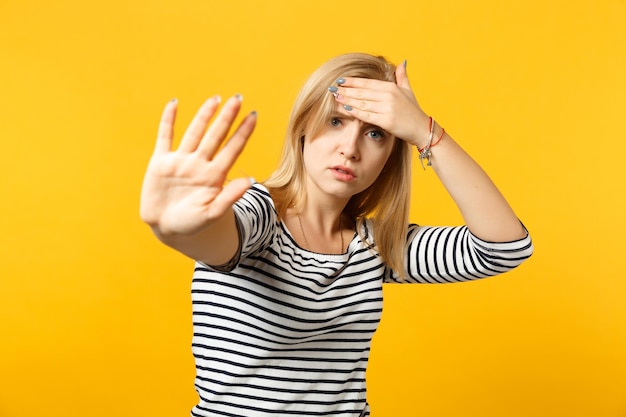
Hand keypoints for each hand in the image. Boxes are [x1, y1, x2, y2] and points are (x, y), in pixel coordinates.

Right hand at [140, 95, 255, 236]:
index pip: (232, 149)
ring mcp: (180, 161)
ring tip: (215, 99)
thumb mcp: (212, 213)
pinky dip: (168, 120)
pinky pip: (165, 137)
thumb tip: (250, 180)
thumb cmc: (192, 224)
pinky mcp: (160, 162)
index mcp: (214, 176)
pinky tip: (174, 104)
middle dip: (226, 118)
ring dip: (204, 115)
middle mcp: (199, 164)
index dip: (242, 133)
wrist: (167, 229)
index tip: (253, 116)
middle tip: (238, 99)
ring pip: (194, 132)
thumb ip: (230, 197)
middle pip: (215, 136)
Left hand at [331, 63, 430, 147]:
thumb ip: (402, 77)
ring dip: (347, 100)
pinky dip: (355, 112)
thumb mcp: (409, 91)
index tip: (340, 80)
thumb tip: (402, 62)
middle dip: (346, 90)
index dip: (352, 82)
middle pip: (362, 92)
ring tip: (336, 97)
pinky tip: (346, 109)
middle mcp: (388, 96)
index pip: (367, 83)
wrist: (422, 128)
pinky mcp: (386, 121)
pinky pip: (366, 115)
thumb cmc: (414, 111)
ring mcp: (387, 108)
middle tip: (332, 89)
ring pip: (362, 103)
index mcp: (391, 87)